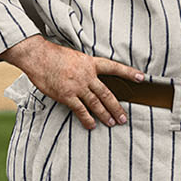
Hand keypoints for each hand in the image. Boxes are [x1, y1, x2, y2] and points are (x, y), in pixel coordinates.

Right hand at [4, 34, 145, 130]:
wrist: (39, 57)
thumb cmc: (55, 55)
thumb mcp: (75, 56)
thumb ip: (86, 67)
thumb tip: (93, 77)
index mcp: (90, 62)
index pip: (114, 67)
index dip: (129, 73)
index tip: (141, 78)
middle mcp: (87, 75)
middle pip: (106, 93)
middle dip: (117, 106)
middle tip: (124, 117)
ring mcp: (77, 86)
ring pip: (96, 103)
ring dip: (105, 114)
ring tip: (113, 123)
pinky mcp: (66, 95)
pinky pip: (80, 110)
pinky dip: (87, 119)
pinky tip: (92, 125)